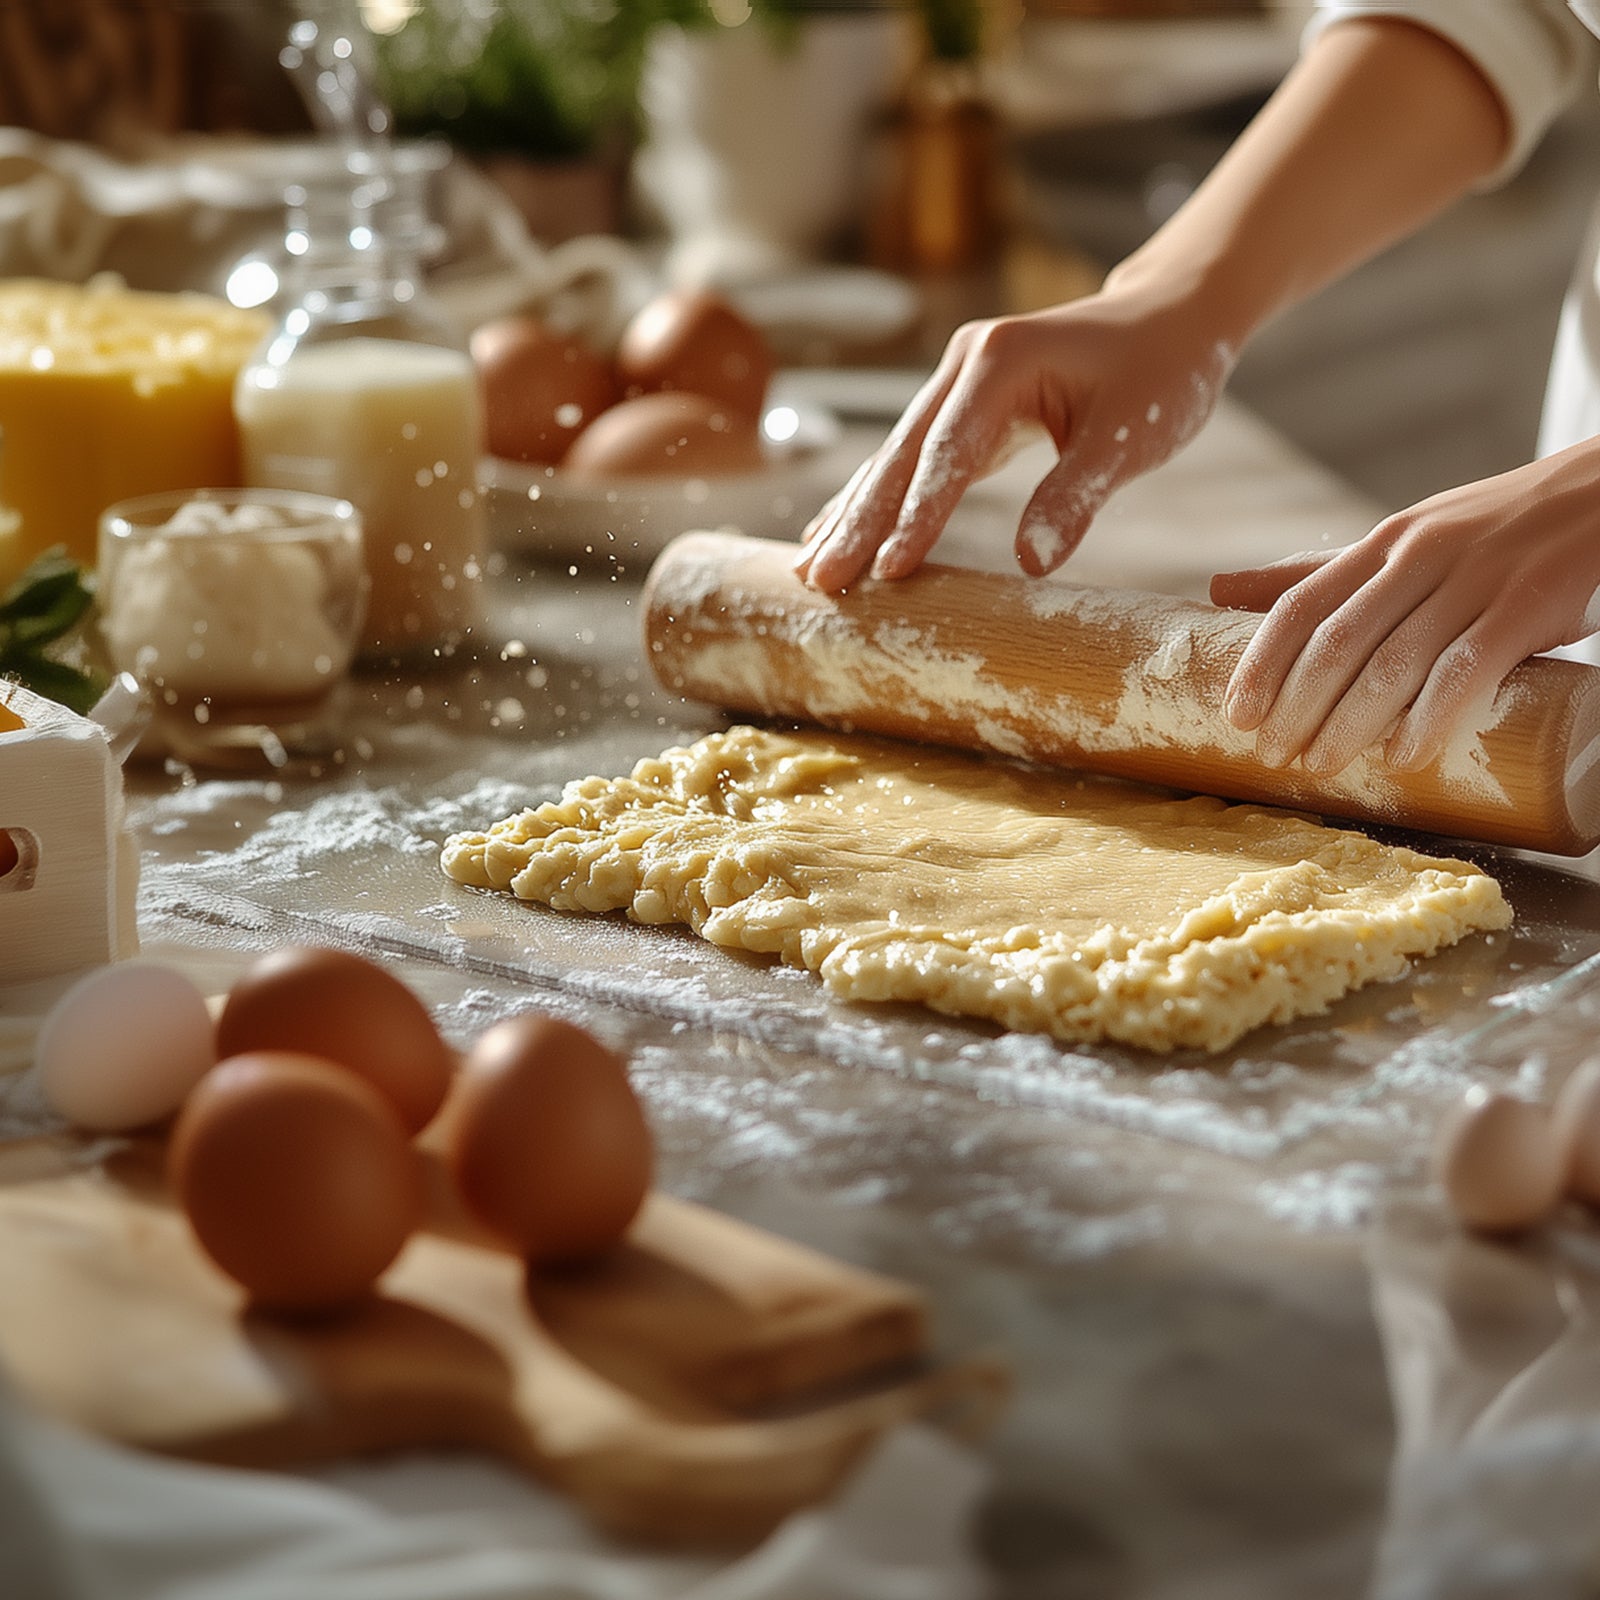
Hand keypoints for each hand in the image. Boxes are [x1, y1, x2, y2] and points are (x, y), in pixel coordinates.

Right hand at [793, 277, 1235, 591]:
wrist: (1170, 318)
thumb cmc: (1161, 371)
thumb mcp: (1131, 435)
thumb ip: (1077, 495)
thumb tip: (1032, 564)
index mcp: (1001, 363)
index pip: (948, 453)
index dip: (917, 517)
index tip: (889, 571)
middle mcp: (965, 363)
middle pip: (901, 455)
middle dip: (859, 522)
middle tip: (821, 581)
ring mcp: (957, 380)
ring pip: (896, 457)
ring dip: (855, 514)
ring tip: (811, 567)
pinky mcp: (963, 403)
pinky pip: (912, 458)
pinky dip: (877, 498)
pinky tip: (839, 529)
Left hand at [1213, 440, 1599, 774]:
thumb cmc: (1489, 530)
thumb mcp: (1402, 540)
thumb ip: (1320, 573)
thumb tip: (1219, 590)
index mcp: (1383, 543)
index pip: (1301, 606)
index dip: (1262, 664)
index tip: (1235, 716)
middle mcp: (1419, 556)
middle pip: (1338, 640)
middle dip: (1297, 705)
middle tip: (1273, 755)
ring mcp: (1475, 579)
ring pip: (1395, 660)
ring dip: (1351, 722)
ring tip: (1323, 765)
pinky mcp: (1527, 605)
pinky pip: (1467, 668)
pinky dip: (1430, 718)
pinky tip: (1404, 757)